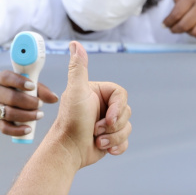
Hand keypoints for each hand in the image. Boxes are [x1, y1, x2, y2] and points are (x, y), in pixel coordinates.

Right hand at [0, 70, 58, 136]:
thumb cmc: (13, 90)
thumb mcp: (23, 85)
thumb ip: (39, 89)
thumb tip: (54, 98)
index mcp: (1, 79)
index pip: (7, 78)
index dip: (20, 82)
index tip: (33, 86)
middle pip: (11, 98)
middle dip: (29, 102)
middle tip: (40, 104)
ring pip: (9, 113)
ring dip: (27, 116)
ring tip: (40, 115)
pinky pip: (5, 128)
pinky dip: (17, 130)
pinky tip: (29, 129)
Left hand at [50, 41, 131, 168]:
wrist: (68, 151)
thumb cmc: (71, 121)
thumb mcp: (76, 91)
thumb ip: (78, 68)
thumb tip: (74, 44)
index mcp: (98, 92)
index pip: (122, 95)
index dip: (118, 108)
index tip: (107, 119)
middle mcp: (103, 106)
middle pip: (126, 111)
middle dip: (113, 125)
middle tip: (96, 130)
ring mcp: (107, 123)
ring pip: (127, 127)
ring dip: (113, 137)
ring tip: (97, 139)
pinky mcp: (110, 138)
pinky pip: (126, 140)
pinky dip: (117, 146)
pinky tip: (105, 148)